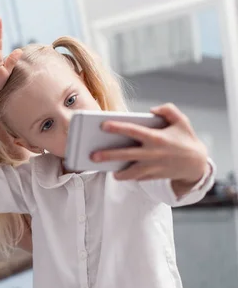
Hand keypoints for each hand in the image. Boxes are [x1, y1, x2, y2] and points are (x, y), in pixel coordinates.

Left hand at [91, 103, 208, 189]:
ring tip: (102, 167)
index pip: (133, 131)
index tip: (102, 125)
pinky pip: (136, 178)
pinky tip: (115, 172)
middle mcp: (153, 153)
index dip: (118, 127)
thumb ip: (167, 110)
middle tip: (91, 155)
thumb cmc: (185, 139)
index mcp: (156, 137)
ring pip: (129, 173)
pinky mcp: (152, 177)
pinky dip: (126, 176)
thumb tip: (151, 110)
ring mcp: (152, 167)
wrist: (196, 164)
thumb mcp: (181, 121)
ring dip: (116, 171)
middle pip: (125, 155)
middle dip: (107, 155)